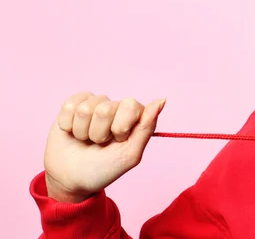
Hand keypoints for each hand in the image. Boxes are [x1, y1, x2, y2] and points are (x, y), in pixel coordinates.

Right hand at [43, 92, 165, 202]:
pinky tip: (72, 133)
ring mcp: (95, 105)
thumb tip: (161, 100)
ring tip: (86, 141)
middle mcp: (116, 107)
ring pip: (85, 109)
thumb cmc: (103, 169)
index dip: (120, 127)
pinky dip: (67, 125)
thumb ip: (146, 127)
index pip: (130, 105)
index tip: (118, 141)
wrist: (71, 180)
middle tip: (99, 144)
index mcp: (134, 117)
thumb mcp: (129, 155)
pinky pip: (70, 105)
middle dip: (99, 132)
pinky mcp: (73, 105)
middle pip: (105, 108)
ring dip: (83, 131)